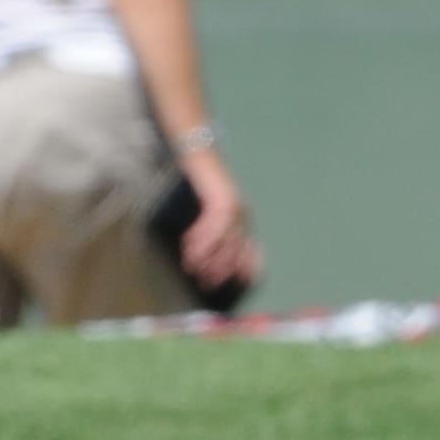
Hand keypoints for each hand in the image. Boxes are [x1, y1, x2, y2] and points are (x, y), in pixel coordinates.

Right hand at [179, 158, 262, 290]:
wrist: (201, 156)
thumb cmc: (203, 183)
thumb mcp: (211, 211)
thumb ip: (212, 230)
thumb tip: (203, 254)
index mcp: (243, 218)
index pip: (250, 249)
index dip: (246, 268)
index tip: (240, 284)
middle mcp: (243, 215)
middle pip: (236, 249)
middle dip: (221, 269)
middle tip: (207, 283)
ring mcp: (235, 207)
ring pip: (224, 240)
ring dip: (208, 256)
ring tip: (194, 268)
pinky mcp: (222, 200)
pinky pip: (213, 225)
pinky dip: (201, 238)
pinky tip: (189, 247)